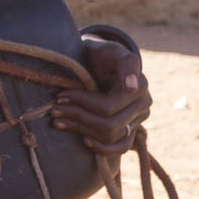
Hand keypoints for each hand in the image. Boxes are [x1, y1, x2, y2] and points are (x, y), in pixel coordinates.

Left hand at [53, 36, 151, 154]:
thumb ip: (126, 63)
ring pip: (110, 136)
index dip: (81, 103)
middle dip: (77, 117)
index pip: (107, 106)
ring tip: (59, 121)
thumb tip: (131, 86)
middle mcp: (144, 104)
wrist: (102, 62)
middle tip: (54, 110)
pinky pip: (121, 147)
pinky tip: (84, 141)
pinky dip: (102, 148)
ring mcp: (138, 119)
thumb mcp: (111, 50)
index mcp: (140, 85)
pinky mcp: (131, 129)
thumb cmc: (103, 55)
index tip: (59, 96)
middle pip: (108, 124)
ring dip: (81, 130)